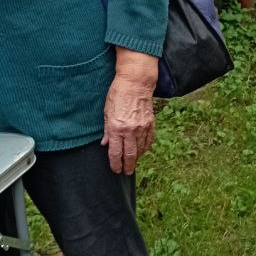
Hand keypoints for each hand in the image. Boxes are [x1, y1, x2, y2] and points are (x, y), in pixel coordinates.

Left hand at [102, 48, 158, 174]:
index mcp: (116, 128)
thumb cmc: (117, 94)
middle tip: (127, 172)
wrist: (136, 83)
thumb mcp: (106, 112)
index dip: (115, 164)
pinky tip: (143, 151)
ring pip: (140, 150)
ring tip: (134, 163)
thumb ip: (106, 130)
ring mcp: (142, 128)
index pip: (115, 153)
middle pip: (130, 155)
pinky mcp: (150, 123)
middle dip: (128, 166)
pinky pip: (149, 141)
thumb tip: (105, 144)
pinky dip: (145, 148)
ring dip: (137, 158)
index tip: (116, 170)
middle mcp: (130, 130)